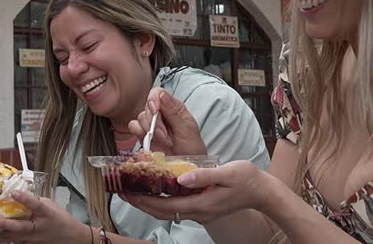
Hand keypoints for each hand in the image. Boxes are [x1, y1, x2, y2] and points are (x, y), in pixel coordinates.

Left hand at [0, 191, 91, 243]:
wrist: (70, 238)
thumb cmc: (59, 219)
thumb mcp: (49, 205)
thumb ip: (33, 199)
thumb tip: (15, 189)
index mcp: (46, 214)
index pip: (35, 205)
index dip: (25, 199)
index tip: (14, 192)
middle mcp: (38, 228)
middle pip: (20, 227)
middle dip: (5, 223)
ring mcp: (31, 239)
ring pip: (12, 237)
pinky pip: (11, 241)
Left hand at [121, 160, 272, 224]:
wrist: (263, 192)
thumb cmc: (247, 179)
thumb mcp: (227, 173)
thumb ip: (204, 175)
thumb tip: (181, 178)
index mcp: (201, 204)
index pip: (165, 206)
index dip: (145, 200)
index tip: (128, 192)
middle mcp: (198, 211)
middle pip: (162, 211)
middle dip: (140, 202)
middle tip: (121, 191)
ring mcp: (199, 211)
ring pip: (167, 210)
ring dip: (148, 201)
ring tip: (131, 189)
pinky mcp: (201, 206)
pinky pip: (174, 206)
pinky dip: (160, 199)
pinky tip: (153, 188)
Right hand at [128, 87, 205, 154]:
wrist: (186, 168)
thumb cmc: (192, 149)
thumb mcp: (187, 130)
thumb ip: (173, 113)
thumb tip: (162, 95)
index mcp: (174, 107)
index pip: (158, 93)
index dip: (154, 99)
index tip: (156, 111)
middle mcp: (161, 114)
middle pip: (147, 106)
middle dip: (154, 121)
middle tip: (165, 136)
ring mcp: (151, 125)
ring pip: (140, 117)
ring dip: (149, 130)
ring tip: (163, 141)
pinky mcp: (144, 135)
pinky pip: (134, 127)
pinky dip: (139, 133)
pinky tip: (150, 141)